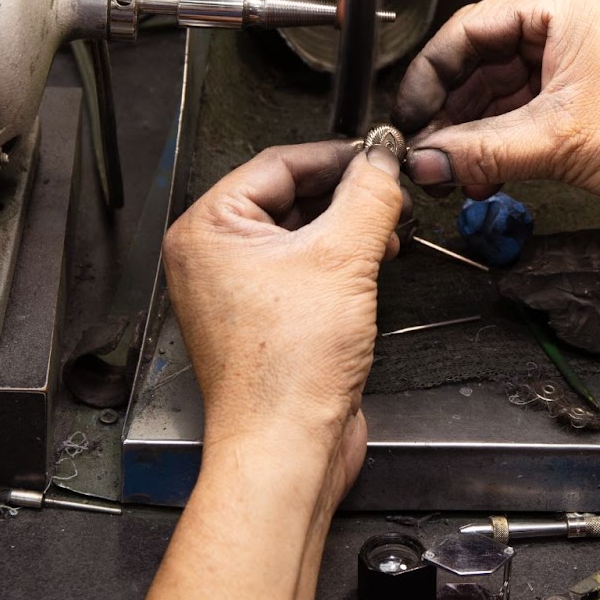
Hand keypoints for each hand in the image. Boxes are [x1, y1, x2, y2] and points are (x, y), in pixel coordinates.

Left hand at [161, 139, 406, 499]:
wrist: (287, 447)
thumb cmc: (286, 370)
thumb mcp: (342, 258)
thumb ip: (368, 195)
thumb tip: (382, 157)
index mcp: (208, 229)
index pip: (278, 162)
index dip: (337, 155)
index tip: (379, 152)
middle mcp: (212, 257)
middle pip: (290, 196)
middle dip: (346, 194)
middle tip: (391, 192)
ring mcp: (236, 291)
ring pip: (301, 235)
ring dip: (348, 229)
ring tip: (389, 230)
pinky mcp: (264, 320)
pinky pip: (304, 271)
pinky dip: (340, 263)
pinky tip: (374, 265)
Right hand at [393, 0, 599, 226]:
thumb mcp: (561, 141)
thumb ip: (483, 151)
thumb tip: (428, 159)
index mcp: (568, 0)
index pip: (471, 26)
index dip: (431, 73)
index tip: (408, 112)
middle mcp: (572, 18)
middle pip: (482, 56)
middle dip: (450, 107)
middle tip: (422, 148)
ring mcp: (580, 54)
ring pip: (501, 86)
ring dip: (472, 128)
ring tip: (446, 166)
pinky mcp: (588, 90)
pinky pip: (526, 106)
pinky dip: (500, 136)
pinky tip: (477, 165)